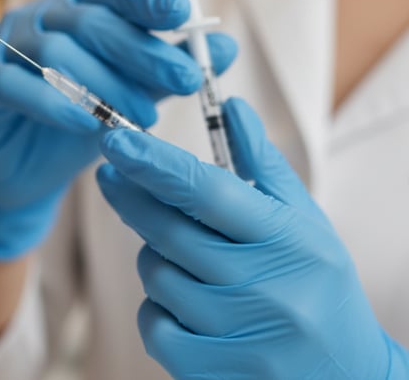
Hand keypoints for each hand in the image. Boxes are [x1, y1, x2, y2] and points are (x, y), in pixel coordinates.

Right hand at [0, 0, 235, 260]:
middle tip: (185, 78)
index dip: (146, 0)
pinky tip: (86, 125)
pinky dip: (53, 104)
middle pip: (90, 23)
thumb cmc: (75, 128)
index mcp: (75, 13)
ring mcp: (3, 50)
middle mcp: (39, 21)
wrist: (19, 175)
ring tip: (142, 119)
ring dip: (103, 85)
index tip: (181, 12)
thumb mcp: (129, 98)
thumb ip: (167, 72)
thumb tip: (226, 48)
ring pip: (54, 53)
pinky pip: (13, 85)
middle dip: (142, 51)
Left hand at [97, 97, 408, 378]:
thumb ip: (262, 164)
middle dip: (131, 197)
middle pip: (169, 231)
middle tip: (114, 175)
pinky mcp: (213, 372)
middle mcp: (264, 288)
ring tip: (181, 255)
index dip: (155, 162)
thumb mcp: (304, 221)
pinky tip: (181, 302)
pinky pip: (153, 325)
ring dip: (153, 255)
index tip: (116, 140)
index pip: (207, 192)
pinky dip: (156, 307)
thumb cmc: (317, 285)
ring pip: (156, 276)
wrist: (346, 377)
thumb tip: (232, 108)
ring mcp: (239, 336)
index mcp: (287, 241)